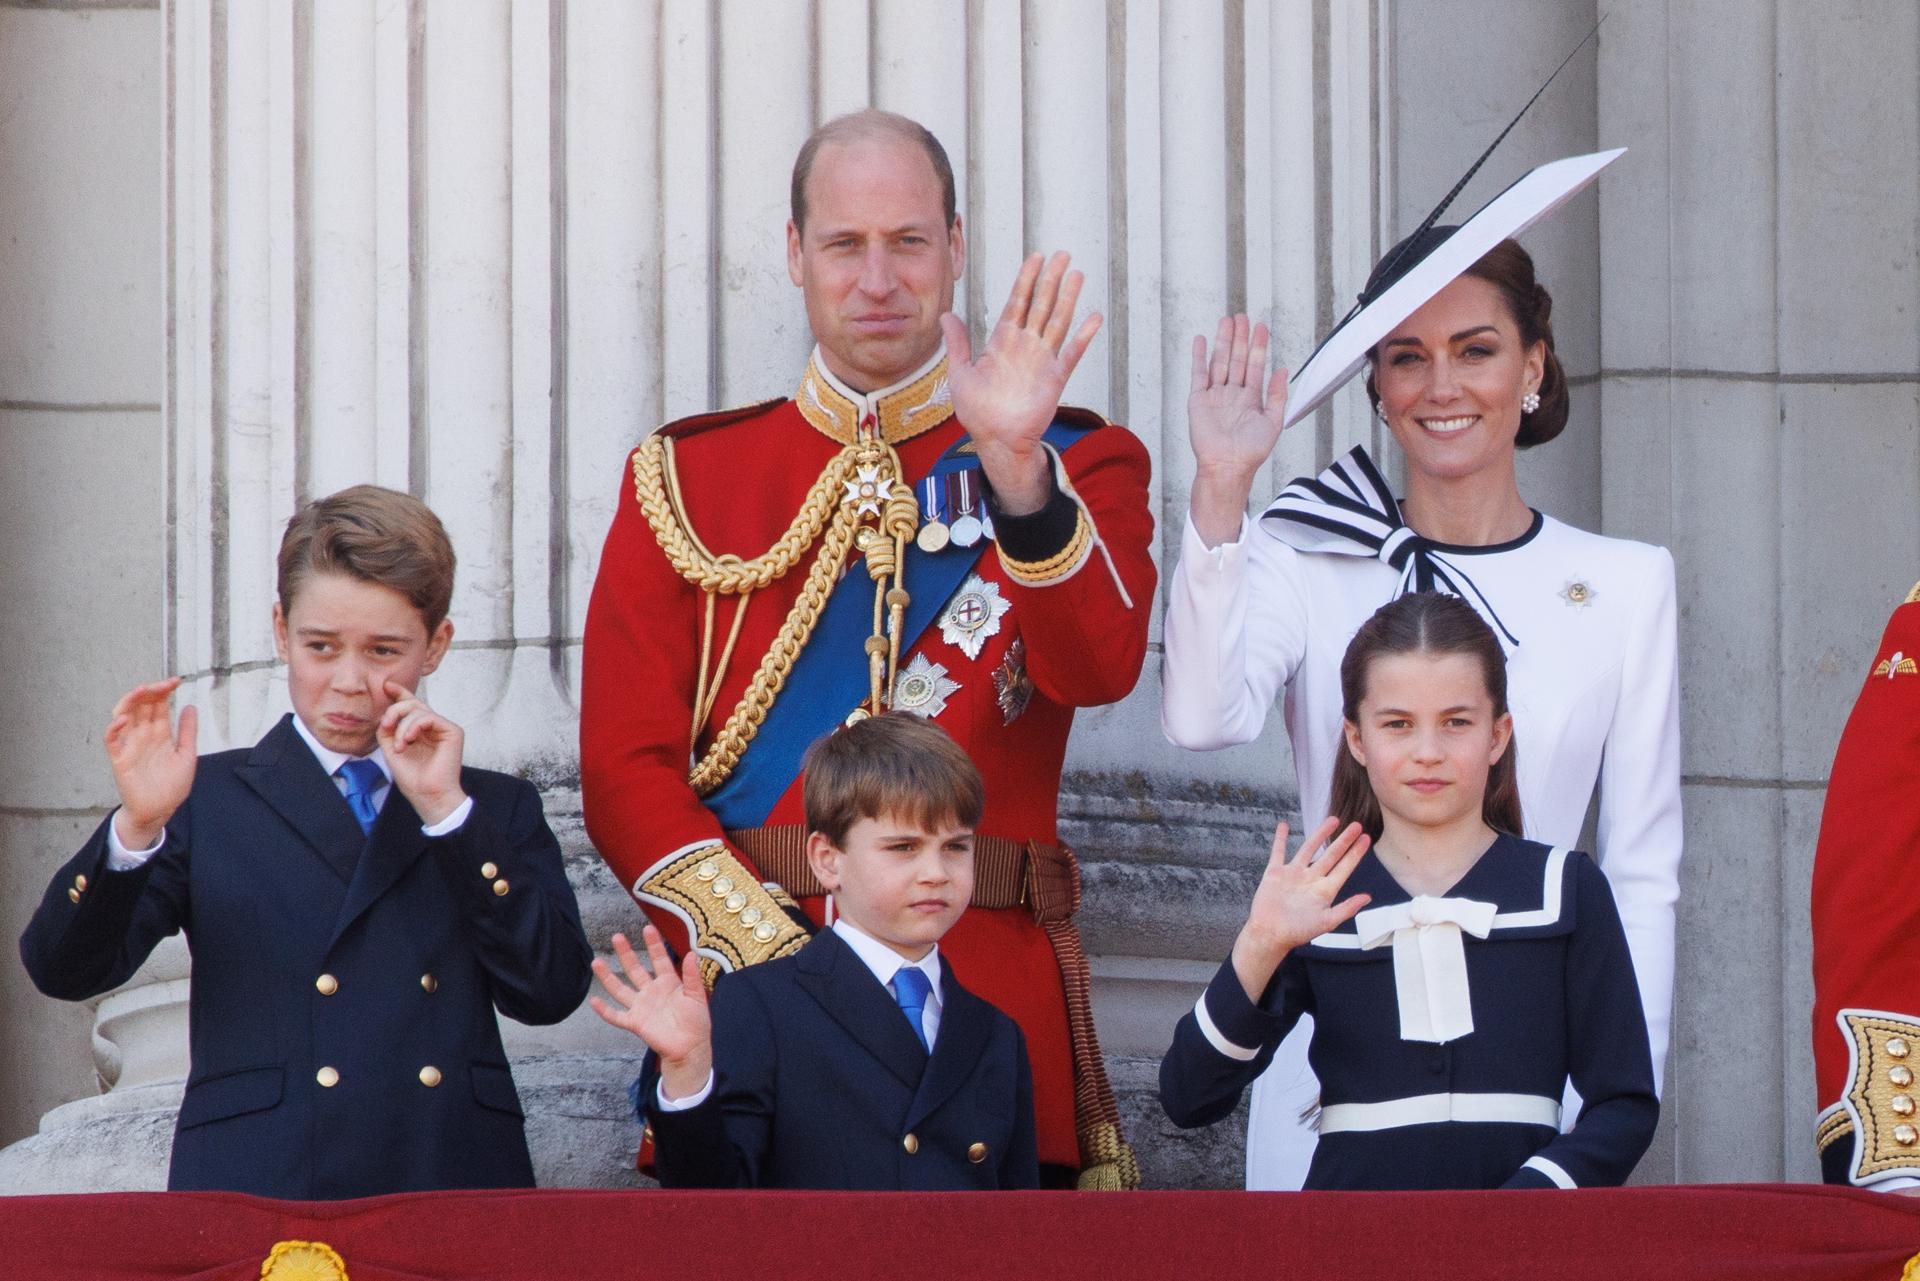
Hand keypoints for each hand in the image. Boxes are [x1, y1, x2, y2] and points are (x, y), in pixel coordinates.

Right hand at [105, 678, 197, 849]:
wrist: (160, 810)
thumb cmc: (172, 785)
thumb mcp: (186, 755)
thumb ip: (188, 732)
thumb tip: (191, 706)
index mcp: (161, 733)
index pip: (159, 705)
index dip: (164, 691)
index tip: (176, 681)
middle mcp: (144, 735)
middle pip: (141, 706)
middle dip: (149, 692)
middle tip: (160, 684)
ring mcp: (131, 745)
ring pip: (125, 717)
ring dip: (130, 702)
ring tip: (141, 691)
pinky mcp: (120, 759)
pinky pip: (112, 740)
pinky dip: (114, 728)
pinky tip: (123, 719)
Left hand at [375, 680, 466, 825]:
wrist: (428, 796)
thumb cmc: (413, 778)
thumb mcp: (391, 749)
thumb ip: (388, 730)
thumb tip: (385, 712)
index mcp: (420, 731)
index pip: (411, 707)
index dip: (400, 694)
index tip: (386, 686)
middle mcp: (433, 727)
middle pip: (413, 704)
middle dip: (395, 710)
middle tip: (385, 725)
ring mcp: (443, 728)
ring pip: (419, 710)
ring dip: (403, 726)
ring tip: (400, 745)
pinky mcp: (452, 731)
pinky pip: (429, 717)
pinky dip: (414, 726)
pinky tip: (409, 740)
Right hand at [589, 927, 713, 1099]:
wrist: (690, 1048)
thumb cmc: (696, 1022)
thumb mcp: (697, 996)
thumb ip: (692, 976)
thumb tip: (693, 954)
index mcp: (668, 983)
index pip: (659, 959)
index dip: (654, 944)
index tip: (647, 928)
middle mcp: (651, 992)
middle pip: (635, 969)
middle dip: (626, 953)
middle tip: (617, 937)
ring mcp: (641, 1007)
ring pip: (620, 989)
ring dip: (608, 977)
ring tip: (596, 962)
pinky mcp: (635, 1023)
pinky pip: (616, 1016)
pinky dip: (604, 1010)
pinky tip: (593, 1001)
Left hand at [940, 251, 1101, 514]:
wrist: (995, 440)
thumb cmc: (977, 411)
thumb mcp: (960, 373)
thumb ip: (957, 343)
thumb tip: (945, 315)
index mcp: (1003, 341)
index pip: (1018, 302)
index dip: (1026, 279)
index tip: (1036, 257)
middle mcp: (1025, 346)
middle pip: (1041, 305)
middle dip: (1051, 279)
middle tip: (1063, 254)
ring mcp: (1042, 360)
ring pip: (1057, 322)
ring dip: (1068, 298)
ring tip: (1077, 274)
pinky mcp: (1055, 378)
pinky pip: (1071, 354)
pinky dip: (1083, 336)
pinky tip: (1093, 317)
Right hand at [1187, 315, 1289, 546]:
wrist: (1228, 465)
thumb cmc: (1252, 450)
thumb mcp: (1273, 422)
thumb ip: (1277, 395)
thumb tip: (1282, 370)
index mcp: (1251, 398)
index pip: (1255, 365)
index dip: (1258, 346)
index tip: (1261, 327)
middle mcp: (1233, 394)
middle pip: (1236, 359)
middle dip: (1240, 338)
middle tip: (1242, 316)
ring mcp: (1215, 396)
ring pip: (1219, 362)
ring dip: (1222, 341)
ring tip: (1227, 320)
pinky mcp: (1198, 400)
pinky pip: (1199, 374)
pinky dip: (1200, 357)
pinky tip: (1202, 340)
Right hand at [1229, 817, 1370, 1001]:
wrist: (1269, 934)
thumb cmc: (1297, 932)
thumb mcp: (1327, 922)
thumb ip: (1347, 908)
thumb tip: (1368, 897)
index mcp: (1325, 890)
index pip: (1344, 867)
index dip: (1356, 853)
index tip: (1367, 839)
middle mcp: (1311, 879)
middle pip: (1331, 854)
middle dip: (1344, 840)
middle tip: (1357, 825)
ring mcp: (1294, 874)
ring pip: (1309, 848)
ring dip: (1320, 834)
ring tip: (1333, 820)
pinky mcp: (1276, 873)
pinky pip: (1278, 852)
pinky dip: (1281, 839)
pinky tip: (1284, 826)